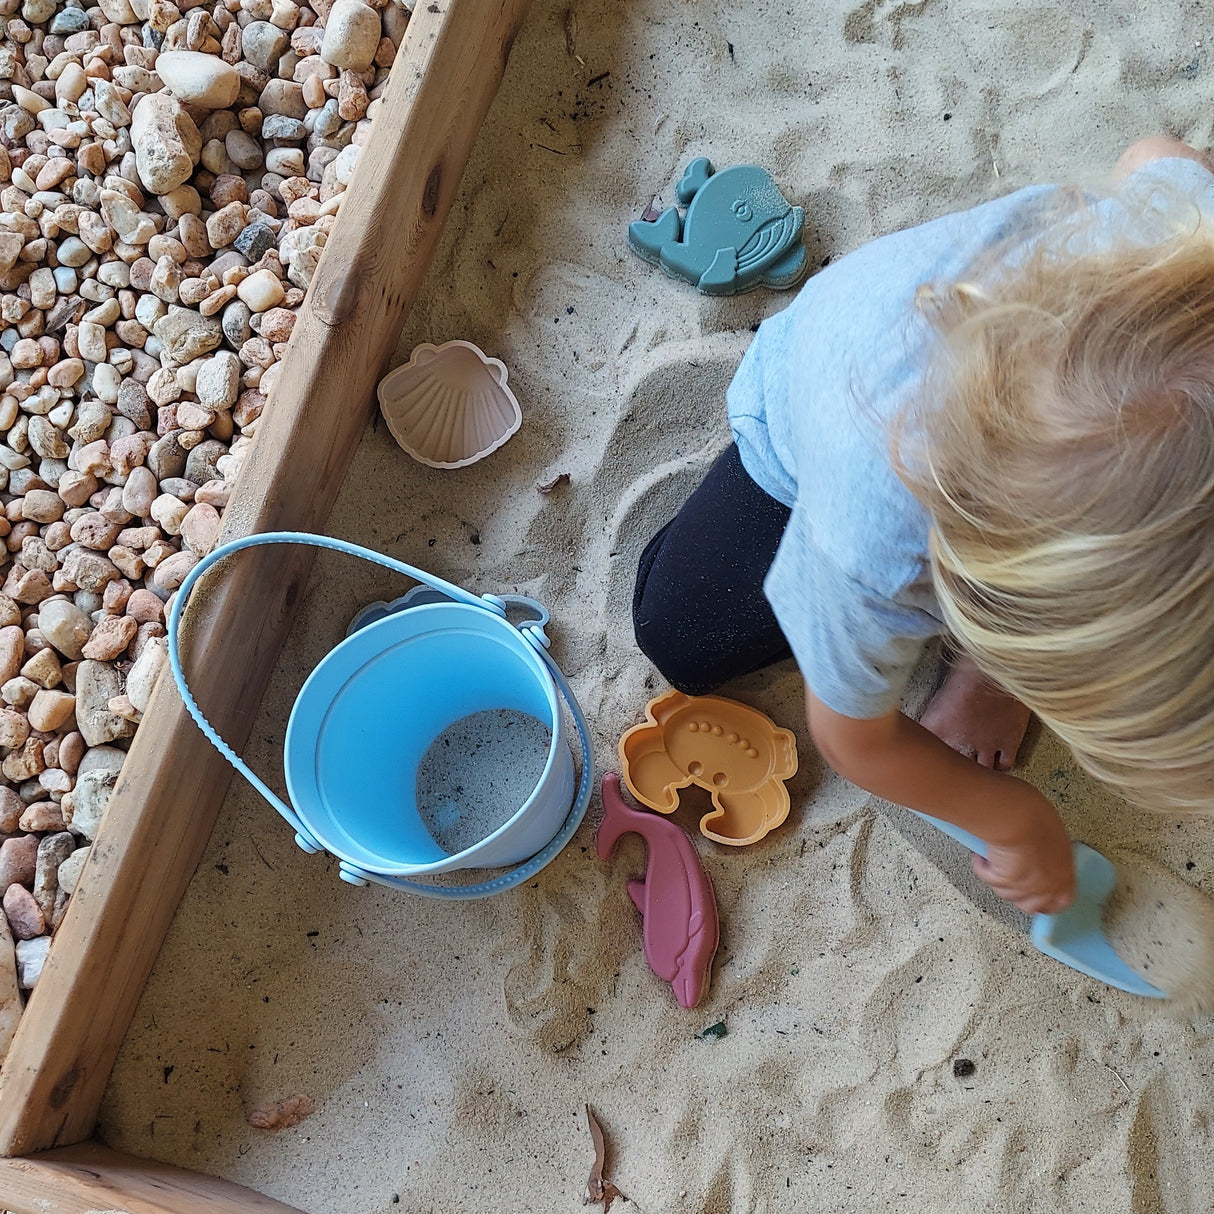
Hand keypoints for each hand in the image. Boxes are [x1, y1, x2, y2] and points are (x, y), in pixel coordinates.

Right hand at [972, 791, 1075, 914]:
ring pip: (1008, 895)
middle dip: (1021, 896)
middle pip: (1032, 905)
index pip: (1063, 900)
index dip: (1051, 901)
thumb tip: (1042, 851)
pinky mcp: (1002, 882)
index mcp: (1064, 874)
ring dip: (999, 880)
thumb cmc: (1037, 818)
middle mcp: (1045, 886)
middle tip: (1012, 882)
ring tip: (993, 862)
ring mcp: (1023, 887)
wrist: (1018, 820)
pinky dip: (983, 869)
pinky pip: (989, 879)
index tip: (1043, 898)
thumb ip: (1051, 853)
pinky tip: (982, 858)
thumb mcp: (1054, 835)